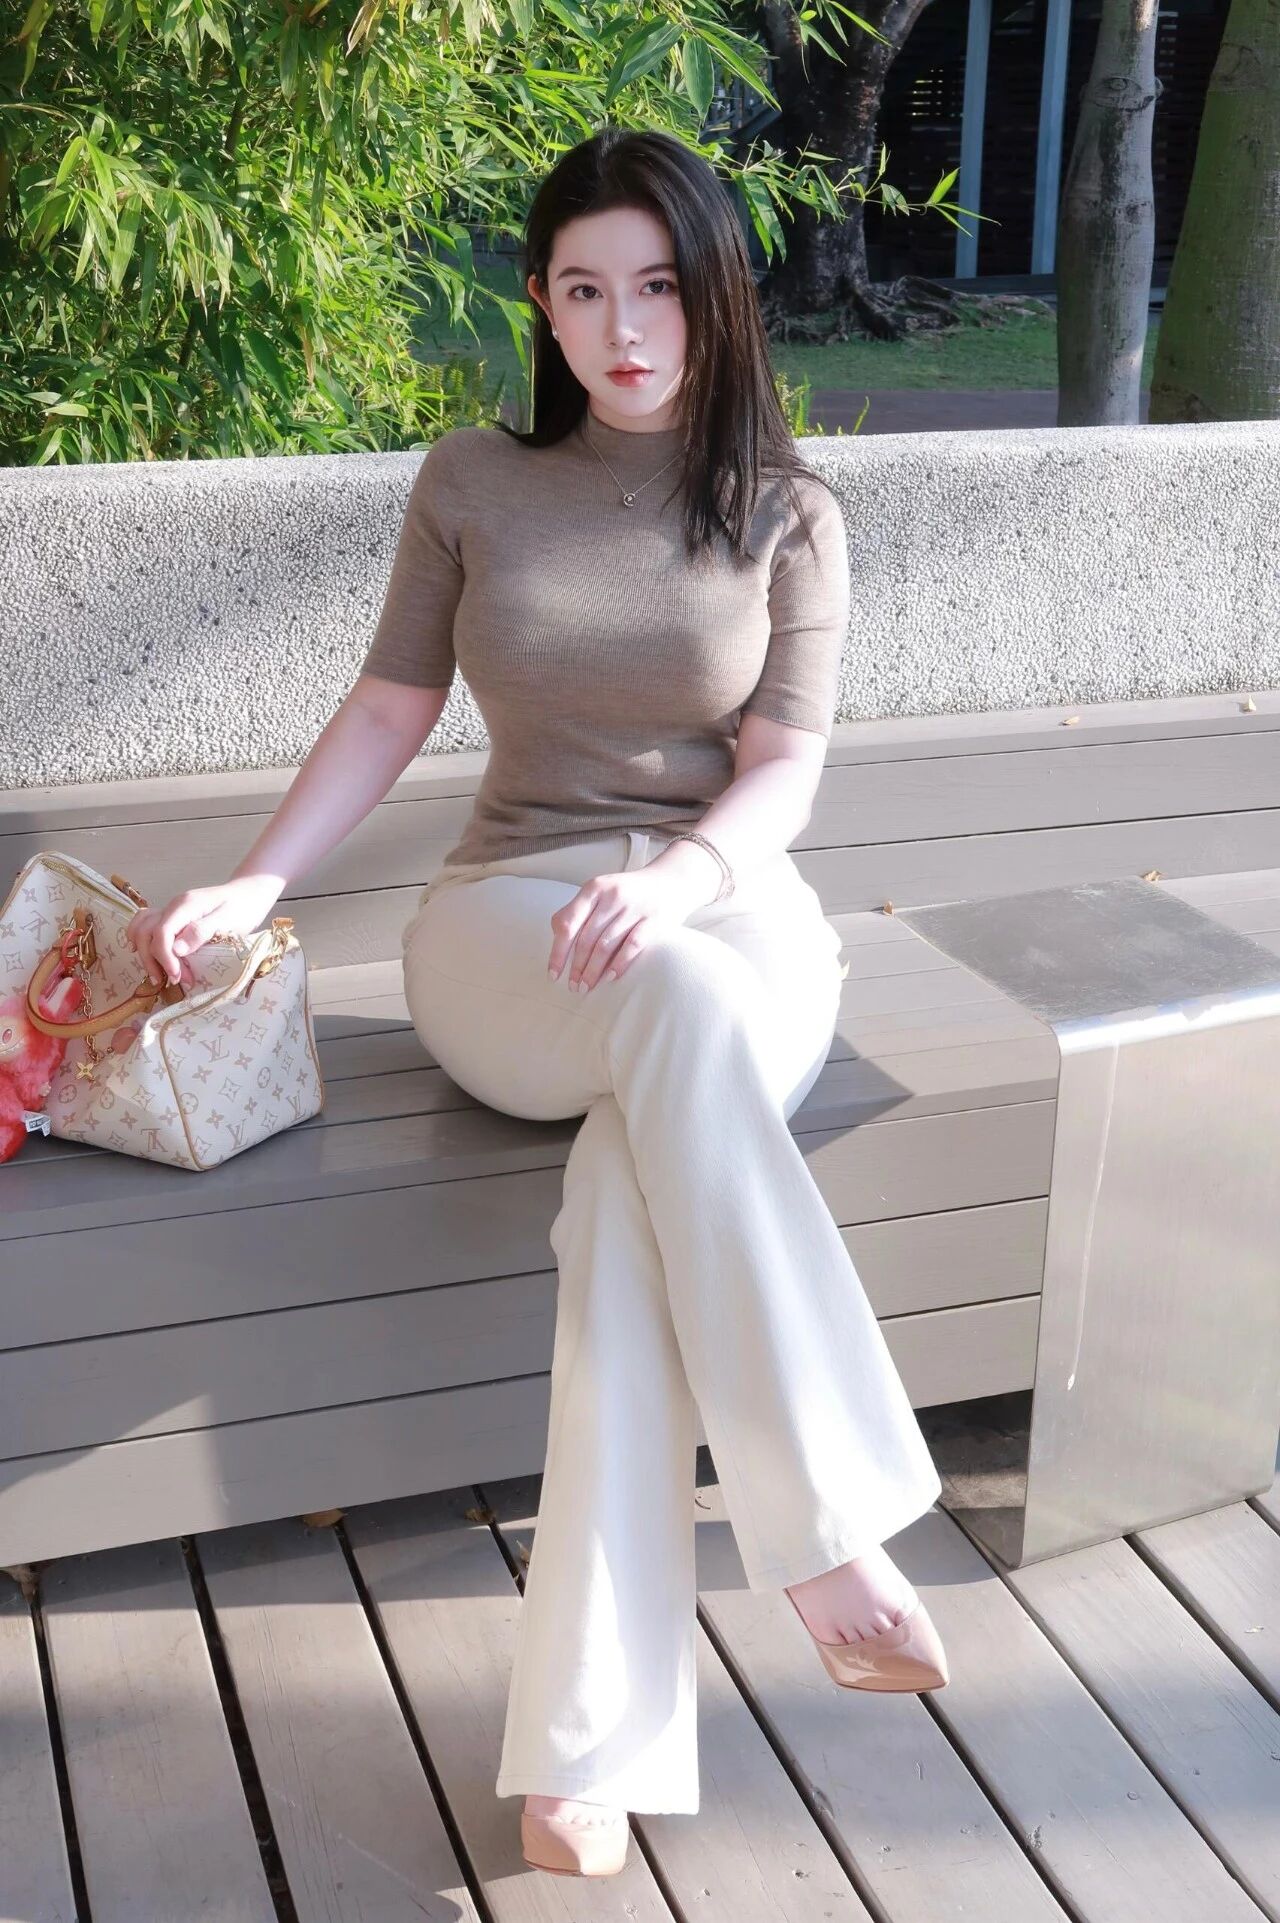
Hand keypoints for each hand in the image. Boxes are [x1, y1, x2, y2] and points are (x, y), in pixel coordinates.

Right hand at [126, 875, 284, 987]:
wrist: (248, 894)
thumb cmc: (242, 908)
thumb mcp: (228, 920)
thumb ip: (201, 932)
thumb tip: (176, 949)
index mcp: (185, 905)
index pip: (162, 932)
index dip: (165, 957)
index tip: (177, 977)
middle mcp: (173, 906)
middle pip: (146, 933)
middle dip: (154, 960)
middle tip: (175, 981)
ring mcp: (171, 911)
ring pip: (142, 930)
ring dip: (147, 955)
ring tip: (161, 977)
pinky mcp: (173, 918)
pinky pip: (147, 928)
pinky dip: (145, 944)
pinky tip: (152, 959)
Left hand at [548, 860, 714, 992]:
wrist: (671, 880)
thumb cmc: (629, 892)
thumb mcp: (601, 891)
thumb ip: (580, 911)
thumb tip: (558, 940)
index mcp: (594, 889)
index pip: (567, 924)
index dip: (558, 952)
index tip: (554, 974)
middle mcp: (612, 896)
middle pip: (586, 939)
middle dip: (577, 967)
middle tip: (573, 986)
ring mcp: (634, 908)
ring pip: (606, 945)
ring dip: (594, 970)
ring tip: (587, 986)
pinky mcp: (653, 920)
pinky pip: (632, 946)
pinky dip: (619, 964)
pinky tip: (611, 977)